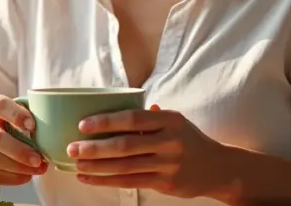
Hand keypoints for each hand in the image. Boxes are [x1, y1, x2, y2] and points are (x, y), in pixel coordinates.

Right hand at [0, 94, 47, 184]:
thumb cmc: (13, 122)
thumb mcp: (21, 111)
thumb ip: (35, 113)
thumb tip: (59, 122)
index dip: (15, 115)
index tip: (33, 126)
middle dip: (19, 150)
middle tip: (39, 158)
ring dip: (18, 166)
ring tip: (38, 168)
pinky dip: (14, 177)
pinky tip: (28, 175)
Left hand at [67, 108, 229, 197]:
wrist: (219, 168)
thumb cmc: (189, 140)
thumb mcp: (176, 121)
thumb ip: (149, 115)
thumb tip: (115, 106)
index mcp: (170, 120)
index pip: (133, 119)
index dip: (106, 121)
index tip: (83, 124)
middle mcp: (171, 142)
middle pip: (125, 145)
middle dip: (95, 147)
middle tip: (72, 147)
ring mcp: (169, 164)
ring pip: (125, 167)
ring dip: (97, 166)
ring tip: (76, 163)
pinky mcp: (166, 184)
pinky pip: (130, 182)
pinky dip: (106, 180)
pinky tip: (89, 178)